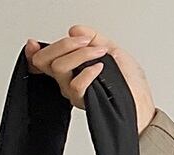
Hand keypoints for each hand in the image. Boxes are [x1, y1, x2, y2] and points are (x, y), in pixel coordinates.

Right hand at [24, 24, 154, 132]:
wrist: (141, 104)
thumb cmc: (130, 84)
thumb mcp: (113, 50)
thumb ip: (93, 39)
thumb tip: (74, 30)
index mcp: (72, 69)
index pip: (44, 61)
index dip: (34, 52)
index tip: (32, 44)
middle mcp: (68, 81)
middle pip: (46, 61)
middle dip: (63, 45)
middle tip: (83, 41)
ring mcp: (74, 92)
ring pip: (60, 68)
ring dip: (80, 55)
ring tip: (99, 54)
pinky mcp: (84, 101)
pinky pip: (75, 85)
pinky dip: (87, 72)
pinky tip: (99, 68)